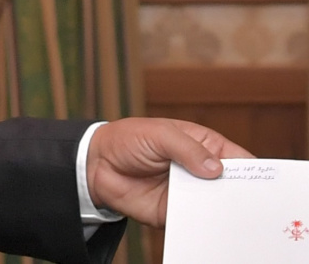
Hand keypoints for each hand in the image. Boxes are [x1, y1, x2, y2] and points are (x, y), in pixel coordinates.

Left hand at [86, 117, 252, 226]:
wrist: (97, 164)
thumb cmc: (129, 139)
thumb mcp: (158, 134)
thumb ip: (186, 148)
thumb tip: (216, 168)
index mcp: (204, 146)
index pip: (238, 159)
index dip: (253, 171)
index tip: (264, 183)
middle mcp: (201, 171)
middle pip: (232, 186)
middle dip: (242, 195)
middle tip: (252, 205)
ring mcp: (190, 192)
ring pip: (217, 206)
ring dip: (224, 212)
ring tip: (234, 218)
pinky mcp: (176, 211)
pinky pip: (195, 221)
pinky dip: (202, 225)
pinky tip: (209, 228)